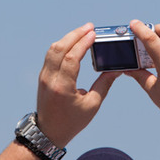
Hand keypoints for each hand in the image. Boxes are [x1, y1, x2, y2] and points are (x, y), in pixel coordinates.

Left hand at [36, 23, 118, 146]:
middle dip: (75, 35)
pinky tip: (72, 42)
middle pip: (59, 49)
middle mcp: (50, 79)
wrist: (48, 132)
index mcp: (63, 87)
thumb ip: (104, 85)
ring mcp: (44, 77)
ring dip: (67, 38)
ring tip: (82, 32)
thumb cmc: (72, 121)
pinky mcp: (43, 76)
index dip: (83, 43)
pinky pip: (51, 55)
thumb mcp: (92, 105)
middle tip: (89, 27)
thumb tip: (116, 69)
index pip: (71, 58)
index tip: (93, 33)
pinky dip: (62, 46)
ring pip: (53, 50)